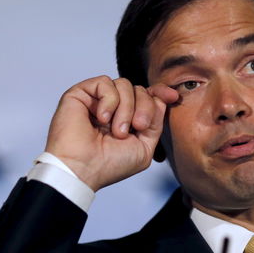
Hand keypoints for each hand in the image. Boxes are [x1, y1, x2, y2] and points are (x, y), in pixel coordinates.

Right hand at [45, 76, 178, 190]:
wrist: (82, 169)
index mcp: (127, 119)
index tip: (173, 96)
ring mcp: (96, 100)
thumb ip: (156, 123)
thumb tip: (162, 99)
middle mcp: (112, 107)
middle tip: (138, 127)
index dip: (160, 92)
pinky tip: (101, 119)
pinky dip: (109, 100)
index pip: (147, 96)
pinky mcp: (81, 93)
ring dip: (126, 108)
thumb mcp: (144, 147)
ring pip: (124, 84)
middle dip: (145, 107)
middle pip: (139, 89)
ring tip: (116, 131)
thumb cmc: (109, 165)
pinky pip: (105, 82)